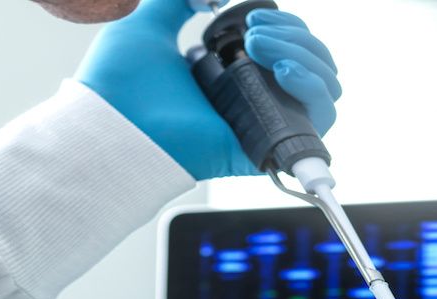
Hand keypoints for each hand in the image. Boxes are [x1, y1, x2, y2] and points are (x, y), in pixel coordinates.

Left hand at [76, 1, 340, 179]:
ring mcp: (265, 122)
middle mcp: (256, 99)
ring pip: (325, 87)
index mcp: (234, 74)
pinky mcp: (268, 146)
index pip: (291, 48)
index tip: (253, 13)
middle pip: (315, 64)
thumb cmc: (121, 83)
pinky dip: (313, 87)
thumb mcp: (148, 21)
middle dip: (295, 35)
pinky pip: (319, 119)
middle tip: (254, 30)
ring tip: (260, 46)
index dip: (286, 26)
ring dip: (305, 55)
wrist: (111, 122)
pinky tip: (283, 69)